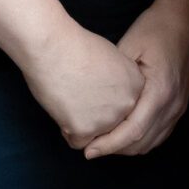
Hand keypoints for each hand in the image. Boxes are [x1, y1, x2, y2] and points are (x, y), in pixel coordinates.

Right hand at [21, 22, 144, 149]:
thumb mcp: (111, 56)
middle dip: (96, 116)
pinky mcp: (85, 130)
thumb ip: (118, 80)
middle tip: (79, 95)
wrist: (52, 47)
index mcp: (136, 85)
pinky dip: (67, 130)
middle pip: (113, 124)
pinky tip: (62, 108)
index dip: (106, 100)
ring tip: (69, 99)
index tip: (92, 88)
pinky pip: (78, 142)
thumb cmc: (74, 46)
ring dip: (81, 123)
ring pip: (96, 136)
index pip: (125, 107)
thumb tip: (111, 95)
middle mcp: (127, 105)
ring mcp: (108, 120)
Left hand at [85, 0, 188, 158]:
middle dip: (114, 149)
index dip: (109, 145)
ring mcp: (179, 107)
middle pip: (142, 142)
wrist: (185, 18)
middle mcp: (173, 104)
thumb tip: (92, 104)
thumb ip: (115, 78)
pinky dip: (140, 140)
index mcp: (160, 91)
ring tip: (103, 143)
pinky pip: (160, 134)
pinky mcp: (179, 106)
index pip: (133, 131)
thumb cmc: (155, 28)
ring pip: (151, 142)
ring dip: (127, 147)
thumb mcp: (129, 46)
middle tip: (89, 148)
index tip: (88, 151)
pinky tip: (122, 135)